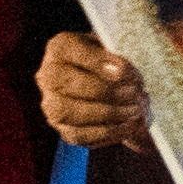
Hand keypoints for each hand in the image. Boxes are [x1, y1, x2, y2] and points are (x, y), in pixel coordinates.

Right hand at [36, 33, 149, 148]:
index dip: (96, 61)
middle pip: (64, 83)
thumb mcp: (120, 50)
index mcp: (61, 48)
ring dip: (107, 113)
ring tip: (135, 110)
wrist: (118, 88)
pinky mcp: (63, 129)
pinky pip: (79, 135)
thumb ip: (119, 56)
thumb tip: (119, 72)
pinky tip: (129, 125)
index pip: (68, 49)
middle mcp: (48, 76)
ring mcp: (52, 104)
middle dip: (104, 90)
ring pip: (67, 111)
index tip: (125, 71)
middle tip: (134, 93)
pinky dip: (108, 132)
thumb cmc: (118, 64)